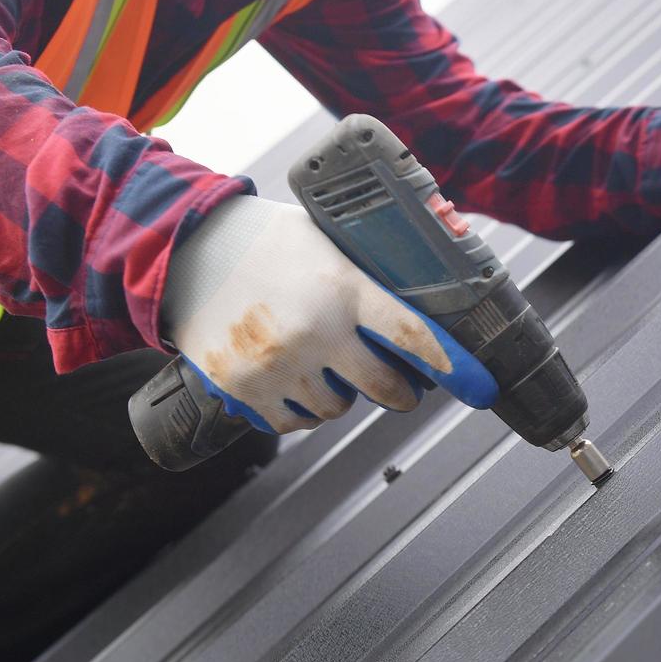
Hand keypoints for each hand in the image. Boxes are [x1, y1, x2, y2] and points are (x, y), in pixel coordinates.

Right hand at [161, 195, 497, 434]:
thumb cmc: (266, 240)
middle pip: (384, 387)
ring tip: (327, 365)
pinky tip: (295, 380)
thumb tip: (438, 276)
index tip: (478, 385)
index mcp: (343, 288)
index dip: (453, 366)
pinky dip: (301, 409)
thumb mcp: (327, 238)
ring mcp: (277, 364)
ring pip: (337, 408)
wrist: (182, 250)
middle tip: (403, 387)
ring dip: (343, 394)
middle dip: (401, 391)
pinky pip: (294, 422)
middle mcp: (314, 330)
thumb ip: (372, 268)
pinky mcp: (243, 389)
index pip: (414, 337)